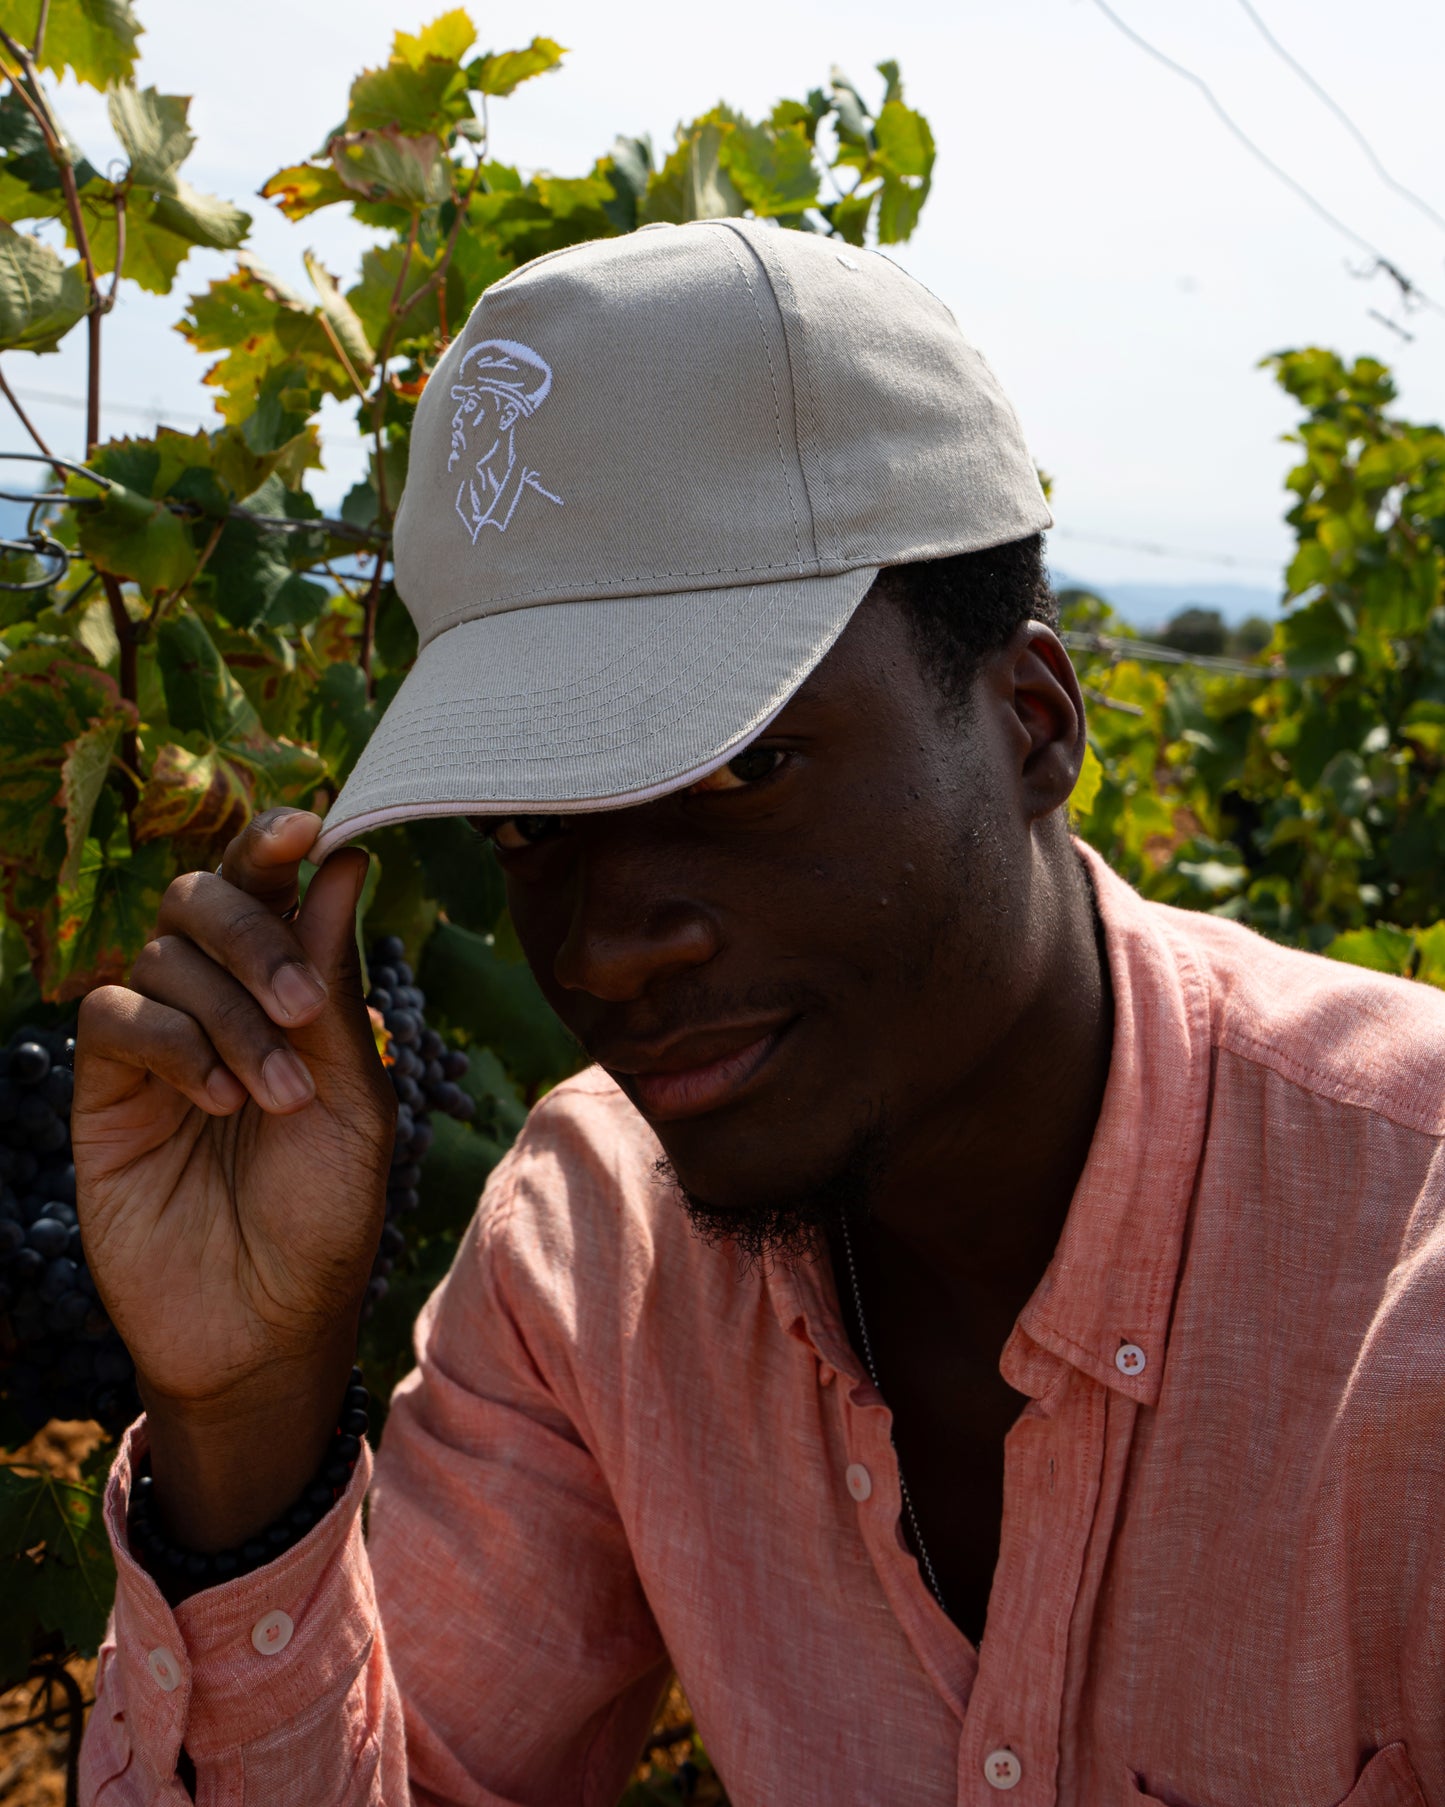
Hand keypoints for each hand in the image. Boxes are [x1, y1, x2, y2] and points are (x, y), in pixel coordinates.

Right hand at [73, 809, 395, 1544]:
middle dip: (253, 933)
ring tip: (276, 1098)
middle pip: (199, 898)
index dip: (276, 847)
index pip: (268, 890)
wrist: (265, 1328)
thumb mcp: (354, 1100)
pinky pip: (117, 1017)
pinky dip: (175, 1043)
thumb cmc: (324, 1216)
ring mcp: (156, 1043)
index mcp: (286, 992)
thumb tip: (340, 863)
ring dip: (230, 1012)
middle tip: (304, 1005)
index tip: (308, 826)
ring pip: (163, 956)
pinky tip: (220, 1100)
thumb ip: (336, 985)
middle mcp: (216, 1002)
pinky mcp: (103, 1090)